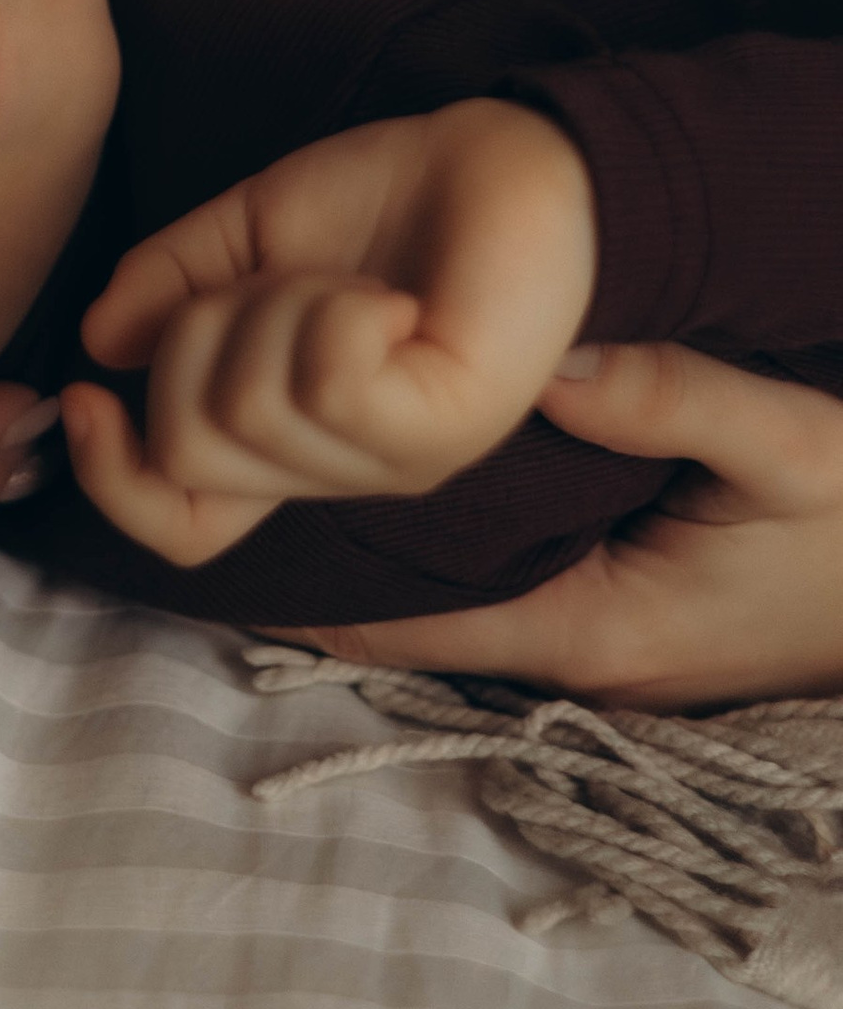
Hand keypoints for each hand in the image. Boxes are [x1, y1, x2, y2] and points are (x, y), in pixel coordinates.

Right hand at [62, 98, 596, 566]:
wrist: (507, 156)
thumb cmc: (393, 197)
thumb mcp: (245, 232)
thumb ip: (165, 283)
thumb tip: (96, 341)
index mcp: (288, 435)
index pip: (178, 523)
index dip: (109, 478)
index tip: (87, 392)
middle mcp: (340, 467)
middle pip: (189, 448)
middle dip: (200, 333)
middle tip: (284, 285)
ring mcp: (398, 457)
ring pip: (249, 411)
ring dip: (277, 309)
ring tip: (350, 286)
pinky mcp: (449, 424)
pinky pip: (329, 386)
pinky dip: (335, 314)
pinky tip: (389, 299)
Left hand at [273, 341, 842, 705]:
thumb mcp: (794, 451)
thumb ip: (675, 398)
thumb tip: (551, 354)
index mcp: (594, 630)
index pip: (406, 622)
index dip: (306, 574)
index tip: (223, 505)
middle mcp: (576, 654)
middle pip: (409, 613)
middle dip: (321, 547)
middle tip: (227, 456)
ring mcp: (599, 642)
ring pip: (449, 596)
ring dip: (379, 537)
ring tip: (283, 450)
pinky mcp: (623, 617)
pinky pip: (504, 579)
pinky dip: (446, 533)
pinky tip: (406, 461)